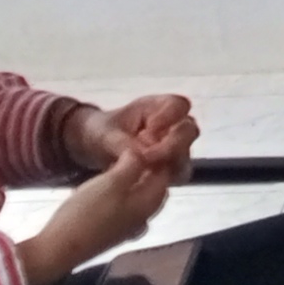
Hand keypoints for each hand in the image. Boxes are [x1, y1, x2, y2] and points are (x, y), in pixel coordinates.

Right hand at [16, 150, 174, 284]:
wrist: (59, 249)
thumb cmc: (88, 212)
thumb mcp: (112, 182)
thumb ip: (132, 165)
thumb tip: (142, 153)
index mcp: (149, 205)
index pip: (165, 176)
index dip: (159, 158)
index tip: (146, 141)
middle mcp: (143, 219)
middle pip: (153, 189)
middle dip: (147, 169)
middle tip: (132, 151)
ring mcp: (127, 228)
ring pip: (138, 198)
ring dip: (133, 181)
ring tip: (117, 164)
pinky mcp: (111, 233)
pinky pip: (124, 208)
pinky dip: (121, 194)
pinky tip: (106, 187)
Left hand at [68, 96, 201, 171]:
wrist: (94, 148)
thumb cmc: (102, 131)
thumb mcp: (105, 133)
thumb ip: (122, 142)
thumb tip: (142, 157)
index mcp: (157, 107)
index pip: (179, 105)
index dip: (171, 116)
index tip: (151, 128)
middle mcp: (172, 126)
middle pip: (189, 131)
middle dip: (172, 144)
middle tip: (149, 156)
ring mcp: (174, 148)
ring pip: (186, 154)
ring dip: (169, 163)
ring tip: (143, 170)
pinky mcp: (170, 169)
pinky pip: (179, 174)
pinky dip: (165, 178)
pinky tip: (144, 179)